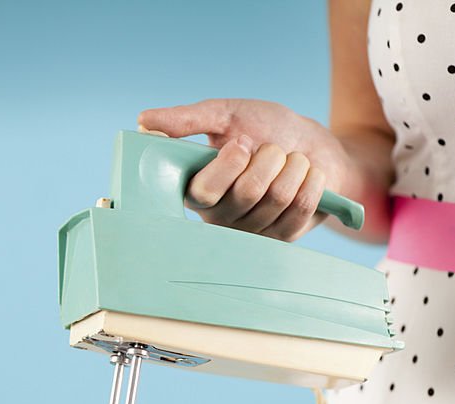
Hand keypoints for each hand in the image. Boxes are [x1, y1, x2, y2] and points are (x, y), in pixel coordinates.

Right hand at [138, 99, 352, 240]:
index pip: (204, 191)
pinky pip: (300, 208)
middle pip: (247, 192)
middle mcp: (220, 217)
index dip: (229, 164)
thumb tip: (142, 121)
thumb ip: (186, 119)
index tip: (243, 141)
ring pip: (277, 198)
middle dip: (270, 157)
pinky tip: (307, 174)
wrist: (312, 145)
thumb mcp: (226, 116)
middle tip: (272, 149)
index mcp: (198, 190)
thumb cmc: (264, 129)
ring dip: (293, 165)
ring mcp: (253, 231)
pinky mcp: (284, 237)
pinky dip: (311, 180)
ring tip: (291, 159)